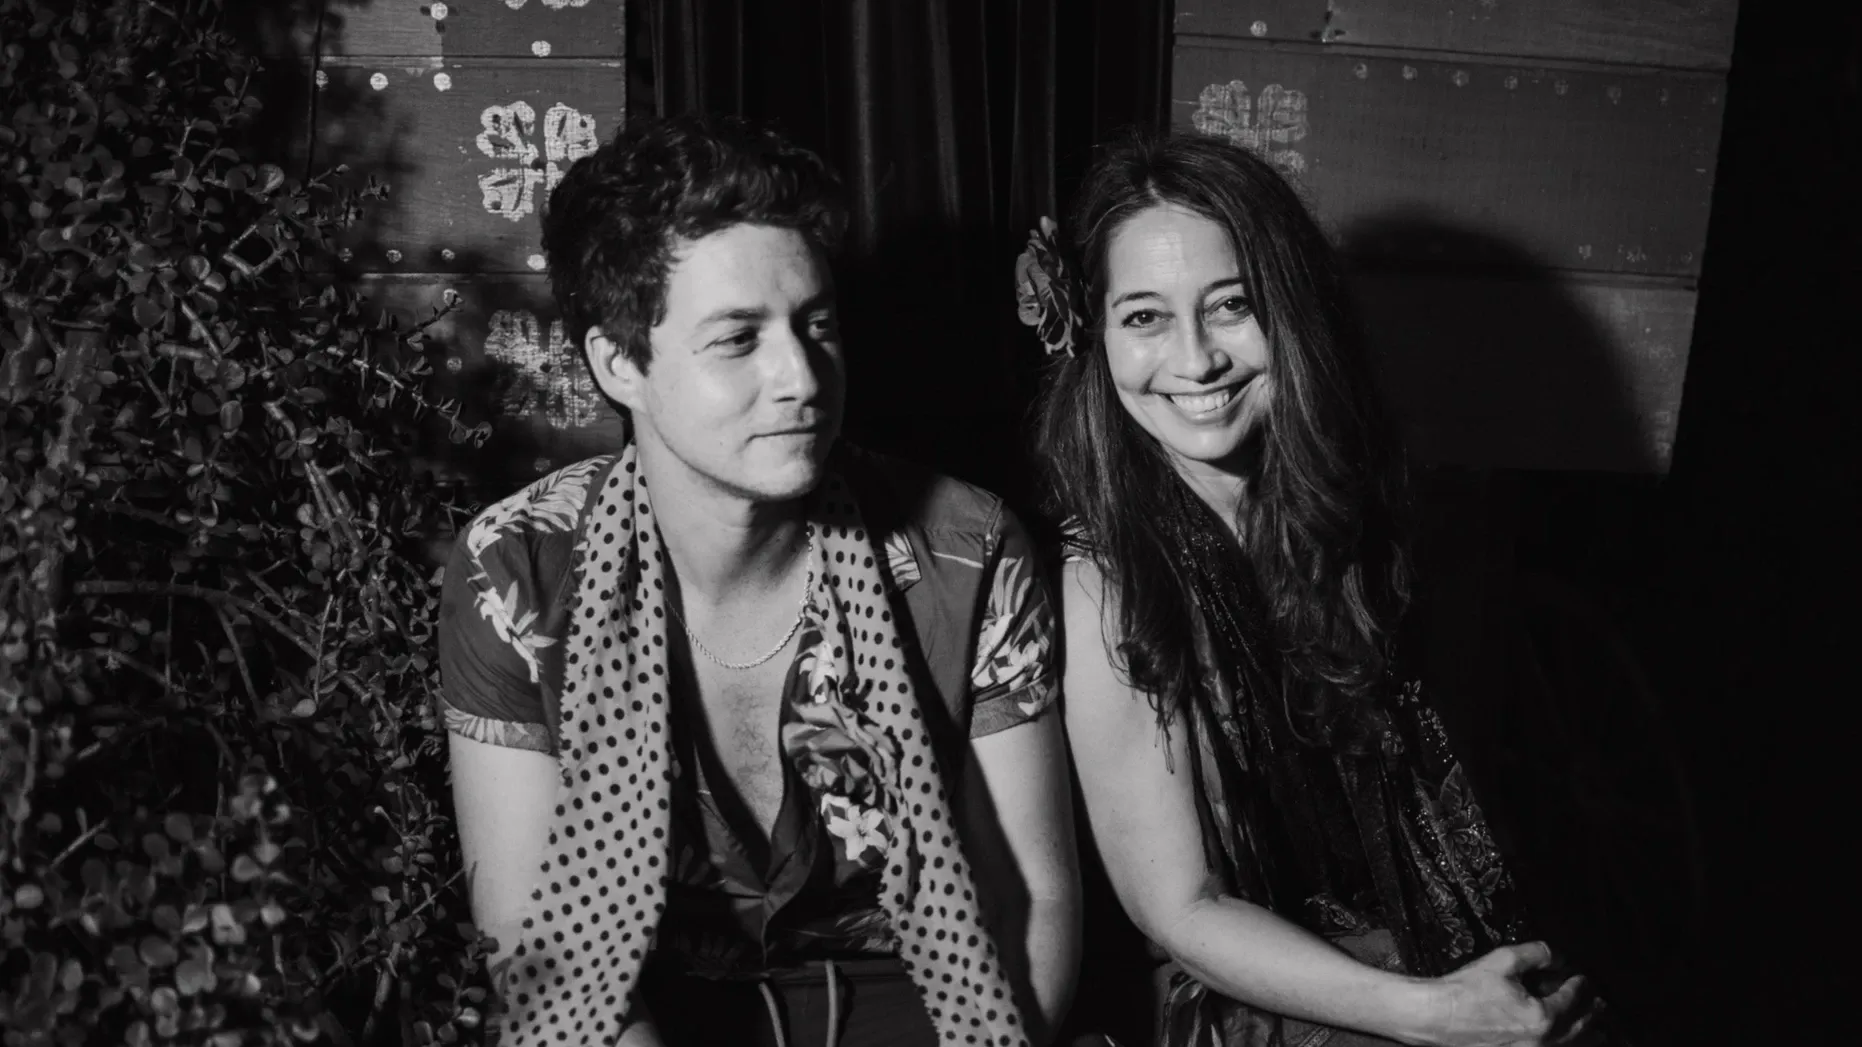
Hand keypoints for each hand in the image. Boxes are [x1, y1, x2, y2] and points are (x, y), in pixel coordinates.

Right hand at [1418, 942, 1590, 1046]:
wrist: (1437, 1018)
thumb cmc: (1466, 990)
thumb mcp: (1503, 961)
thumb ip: (1537, 954)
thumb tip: (1558, 955)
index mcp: (1542, 1018)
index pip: (1573, 999)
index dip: (1581, 986)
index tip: (1584, 977)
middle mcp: (1542, 1042)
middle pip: (1581, 1029)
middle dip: (1594, 1014)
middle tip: (1602, 1004)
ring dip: (1589, 1036)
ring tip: (1599, 1029)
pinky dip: (1567, 1044)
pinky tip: (1568, 1040)